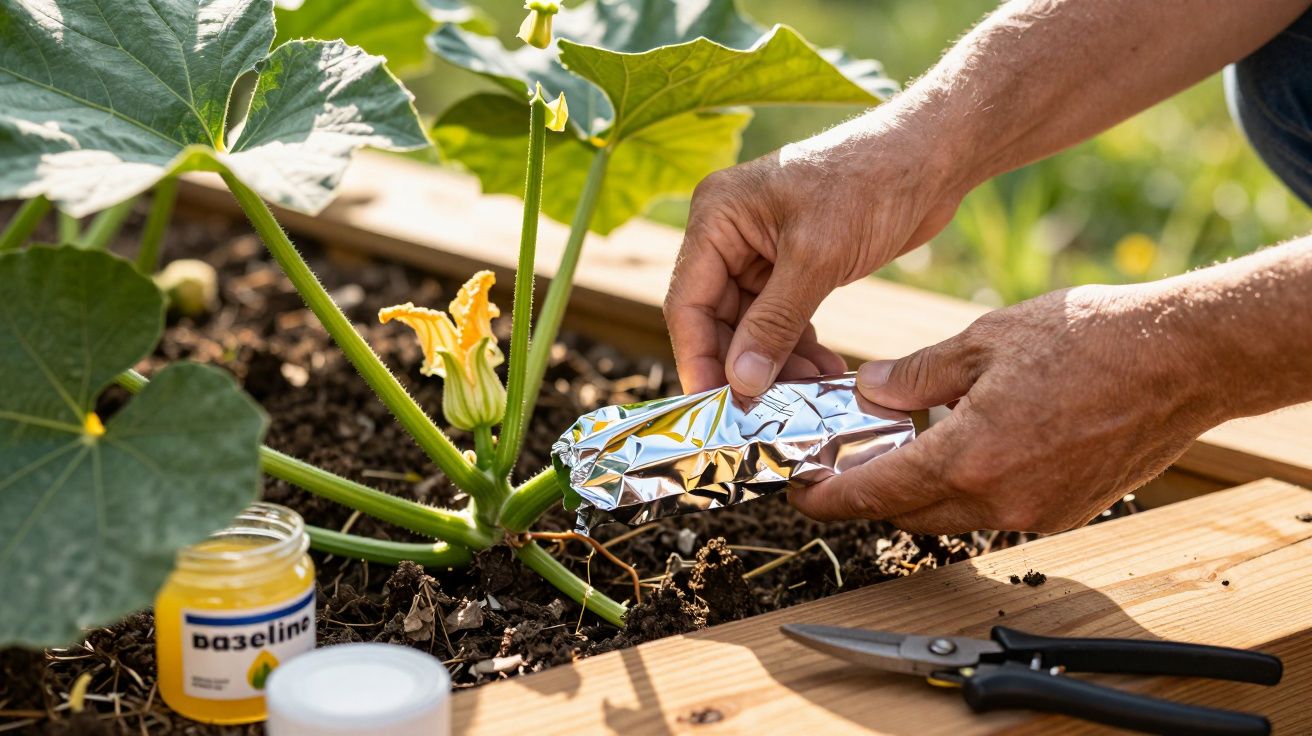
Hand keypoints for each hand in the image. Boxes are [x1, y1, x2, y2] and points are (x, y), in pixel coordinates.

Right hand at [663, 112, 963, 395]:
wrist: (932, 155)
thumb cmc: (870, 182)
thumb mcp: (816, 258)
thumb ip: (774, 323)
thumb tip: (741, 383)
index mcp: (716, 216)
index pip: (686, 302)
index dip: (699, 359)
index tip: (715, 409)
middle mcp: (729, 233)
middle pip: (716, 319)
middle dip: (744, 367)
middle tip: (768, 413)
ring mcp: (761, 249)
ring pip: (751, 326)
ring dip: (777, 364)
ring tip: (811, 396)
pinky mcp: (795, 263)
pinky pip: (782, 319)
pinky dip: (799, 348)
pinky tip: (825, 375)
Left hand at [789, 284, 1224, 533]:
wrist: (1183, 359)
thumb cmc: (1089, 339)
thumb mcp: (983, 340)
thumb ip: (916, 375)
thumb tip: (870, 391)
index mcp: (968, 457)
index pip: (874, 494)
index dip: (828, 497)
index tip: (801, 493)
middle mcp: (999, 500)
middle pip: (907, 513)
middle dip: (868, 494)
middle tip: (844, 464)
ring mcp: (1035, 513)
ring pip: (950, 516)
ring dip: (918, 490)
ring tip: (903, 448)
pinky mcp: (1064, 511)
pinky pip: (993, 511)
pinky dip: (965, 488)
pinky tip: (963, 447)